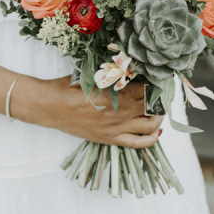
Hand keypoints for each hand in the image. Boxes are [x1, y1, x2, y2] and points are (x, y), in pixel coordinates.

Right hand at [19, 76, 163, 148]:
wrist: (52, 106)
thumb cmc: (69, 87)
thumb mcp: (94, 74)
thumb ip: (114, 74)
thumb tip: (132, 71)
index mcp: (118, 91)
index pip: (149, 88)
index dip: (157, 84)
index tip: (160, 80)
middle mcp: (122, 110)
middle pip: (153, 105)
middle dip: (161, 99)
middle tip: (161, 93)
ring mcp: (118, 126)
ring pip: (151, 125)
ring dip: (159, 117)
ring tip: (158, 110)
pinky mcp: (112, 138)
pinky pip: (139, 143)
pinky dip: (153, 138)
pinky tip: (157, 131)